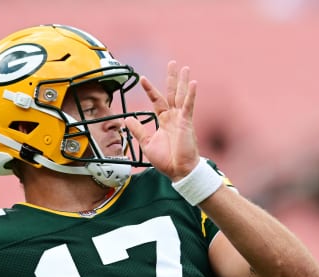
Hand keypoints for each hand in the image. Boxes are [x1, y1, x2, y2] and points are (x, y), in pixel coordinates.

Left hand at [125, 61, 199, 180]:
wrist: (178, 171)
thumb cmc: (166, 160)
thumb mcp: (146, 143)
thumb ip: (138, 130)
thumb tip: (126, 120)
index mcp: (164, 121)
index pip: (156, 100)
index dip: (150, 89)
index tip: (142, 78)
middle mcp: (173, 117)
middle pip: (172, 93)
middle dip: (172, 78)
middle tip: (172, 63)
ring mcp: (181, 119)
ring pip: (181, 96)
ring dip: (182, 82)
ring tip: (184, 68)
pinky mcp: (187, 123)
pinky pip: (189, 106)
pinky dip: (191, 94)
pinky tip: (192, 83)